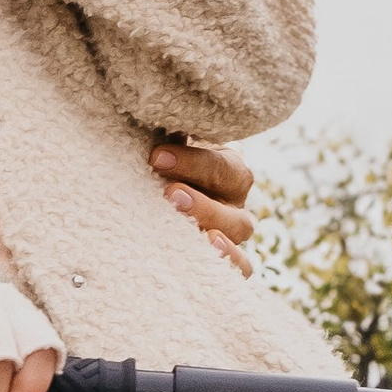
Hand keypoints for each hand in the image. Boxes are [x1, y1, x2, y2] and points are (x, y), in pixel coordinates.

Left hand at [150, 136, 253, 265]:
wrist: (157, 193)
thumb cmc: (160, 165)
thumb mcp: (164, 145)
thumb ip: (163, 136)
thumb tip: (150, 124)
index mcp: (225, 166)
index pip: (220, 164)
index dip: (192, 161)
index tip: (156, 157)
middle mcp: (233, 198)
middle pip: (234, 194)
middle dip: (201, 198)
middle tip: (169, 194)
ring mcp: (231, 230)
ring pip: (239, 231)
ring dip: (215, 229)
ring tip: (198, 233)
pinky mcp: (223, 258)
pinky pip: (240, 267)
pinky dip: (230, 263)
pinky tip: (207, 257)